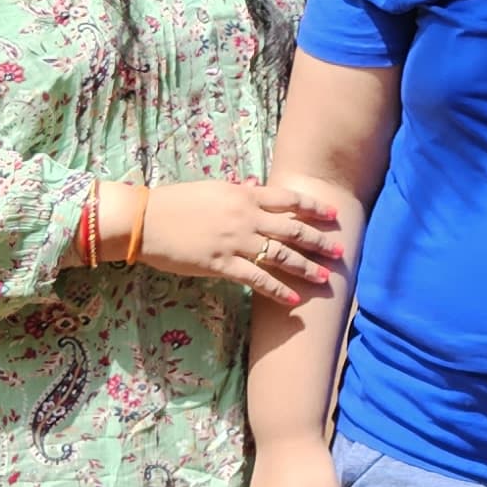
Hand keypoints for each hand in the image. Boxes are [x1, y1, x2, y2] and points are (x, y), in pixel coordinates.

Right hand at [136, 171, 343, 300]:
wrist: (146, 220)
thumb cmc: (176, 201)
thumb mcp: (212, 188)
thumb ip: (238, 191)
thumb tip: (256, 186)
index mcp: (244, 195)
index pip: (288, 199)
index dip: (313, 208)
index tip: (332, 215)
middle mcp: (245, 217)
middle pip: (292, 229)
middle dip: (319, 241)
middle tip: (340, 250)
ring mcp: (235, 242)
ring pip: (280, 256)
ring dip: (306, 267)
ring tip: (325, 278)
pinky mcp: (221, 265)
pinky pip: (256, 279)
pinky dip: (277, 290)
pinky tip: (293, 299)